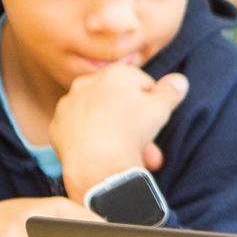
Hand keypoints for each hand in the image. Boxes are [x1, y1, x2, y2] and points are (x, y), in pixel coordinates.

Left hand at [49, 64, 188, 201]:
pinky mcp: (57, 127)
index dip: (152, 102)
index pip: (142, 82)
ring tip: (128, 154)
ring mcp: (68, 105)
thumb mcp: (162, 108)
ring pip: (99, 116)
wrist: (96, 163)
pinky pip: (80, 131)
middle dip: (134, 121)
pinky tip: (103, 154)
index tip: (155, 120)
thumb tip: (179, 80)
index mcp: (114, 73)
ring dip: (114, 131)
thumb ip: (171, 91)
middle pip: (118, 100)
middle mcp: (86, 83)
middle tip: (146, 142)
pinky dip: (92, 140)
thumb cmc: (130, 131)